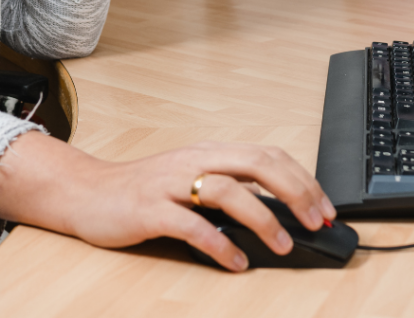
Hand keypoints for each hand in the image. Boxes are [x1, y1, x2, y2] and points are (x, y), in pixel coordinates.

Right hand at [0, 132, 336, 271]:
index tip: (325, 206)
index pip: (266, 154)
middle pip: (256, 163)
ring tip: (283, 245)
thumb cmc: (143, 190)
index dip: (301, 178)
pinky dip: (219, 244)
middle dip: (294, 192)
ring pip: (227, 190)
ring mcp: (171, 183)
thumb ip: (228, 187)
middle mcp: (194, 160)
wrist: (88, 192)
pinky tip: (236, 261)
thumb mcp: (190, 179)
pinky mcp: (150, 209)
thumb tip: (278, 211)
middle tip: (317, 221)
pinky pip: (191, 225)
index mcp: (209, 152)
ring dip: (262, 218)